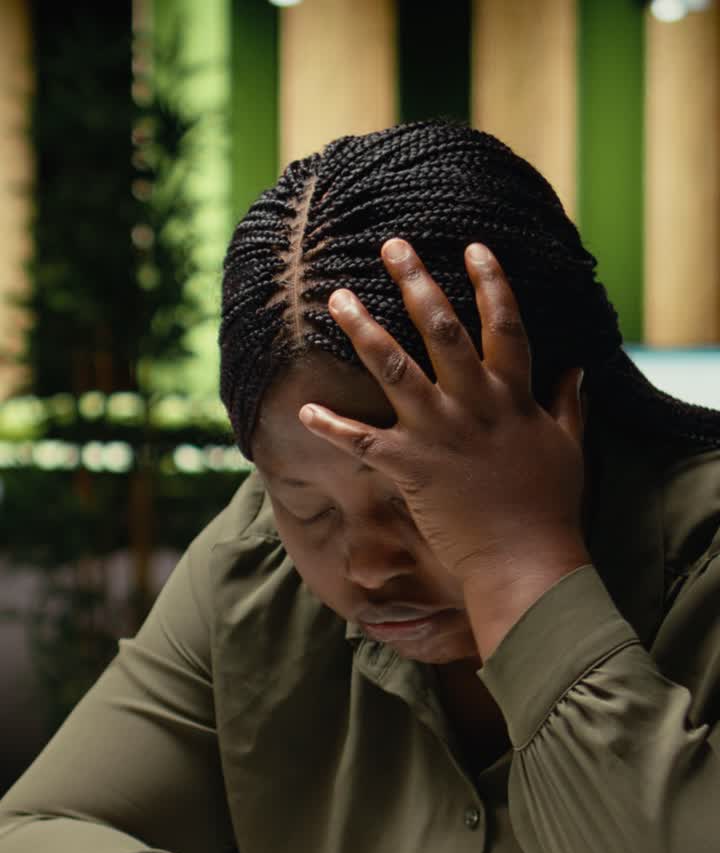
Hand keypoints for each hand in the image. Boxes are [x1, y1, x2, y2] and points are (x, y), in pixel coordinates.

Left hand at [299, 239, 589, 654]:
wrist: (526, 561)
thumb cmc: (551, 509)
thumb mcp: (568, 448)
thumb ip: (568, 405)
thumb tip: (577, 369)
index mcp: (512, 397)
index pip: (505, 325)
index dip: (490, 283)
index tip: (472, 248)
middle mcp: (474, 404)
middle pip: (443, 328)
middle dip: (415, 282)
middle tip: (391, 246)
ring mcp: (439, 432)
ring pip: (394, 368)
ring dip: (363, 330)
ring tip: (336, 299)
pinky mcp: (410, 466)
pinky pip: (362, 441)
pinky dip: (332, 427)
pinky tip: (303, 410)